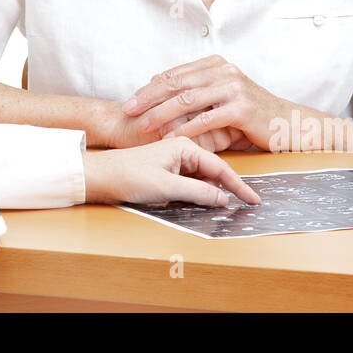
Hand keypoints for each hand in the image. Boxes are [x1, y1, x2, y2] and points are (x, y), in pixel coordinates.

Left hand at [82, 138, 260, 205]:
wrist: (98, 176)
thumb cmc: (128, 175)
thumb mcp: (167, 186)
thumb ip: (198, 192)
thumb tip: (224, 200)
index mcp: (184, 145)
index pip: (220, 167)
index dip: (238, 186)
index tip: (254, 200)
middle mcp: (181, 149)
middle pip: (213, 173)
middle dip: (224, 190)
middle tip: (243, 207)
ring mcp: (174, 160)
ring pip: (201, 179)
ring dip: (208, 193)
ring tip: (219, 205)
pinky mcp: (166, 170)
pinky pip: (189, 182)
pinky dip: (195, 193)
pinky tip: (195, 202)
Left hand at [122, 55, 284, 150]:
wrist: (289, 123)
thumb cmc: (251, 114)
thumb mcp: (222, 95)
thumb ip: (195, 89)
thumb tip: (156, 83)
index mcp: (216, 65)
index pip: (175, 74)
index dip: (150, 88)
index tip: (130, 101)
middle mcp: (224, 71)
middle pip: (177, 83)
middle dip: (149, 98)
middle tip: (128, 110)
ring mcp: (234, 88)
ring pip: (188, 100)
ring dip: (162, 113)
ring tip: (144, 125)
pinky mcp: (242, 108)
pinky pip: (207, 119)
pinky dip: (186, 129)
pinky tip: (171, 138)